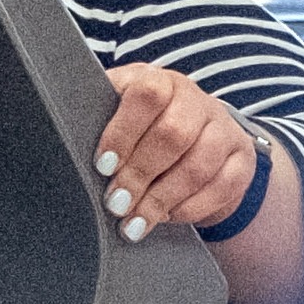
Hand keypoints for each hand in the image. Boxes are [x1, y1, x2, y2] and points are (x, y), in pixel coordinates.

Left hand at [93, 63, 257, 241]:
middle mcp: (196, 100)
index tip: (103, 165)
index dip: (123, 132)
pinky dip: (189, 208)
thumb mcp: (122, 113)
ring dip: (162, 199)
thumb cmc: (146, 128)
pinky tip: (166, 217)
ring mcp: (224, 130)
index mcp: (161, 81)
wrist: (202, 140)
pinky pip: (220, 188)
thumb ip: (100, 118)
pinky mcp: (241, 161)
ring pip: (197, 166)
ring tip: (135, 222)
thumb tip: (62, 137)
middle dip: (140, 174)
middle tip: (116, 203)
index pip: (147, 95)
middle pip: (173, 135)